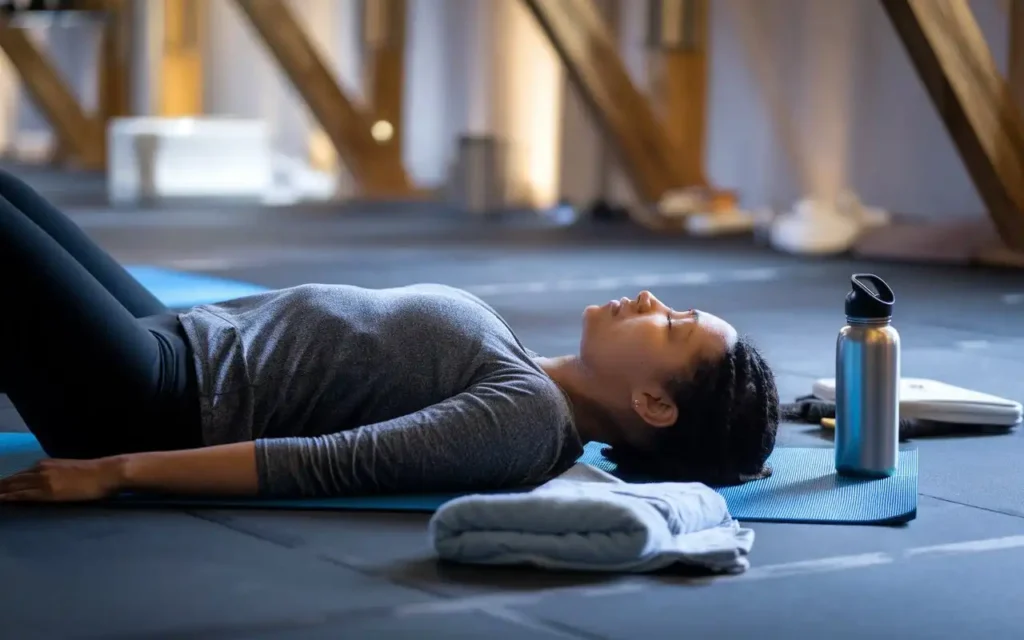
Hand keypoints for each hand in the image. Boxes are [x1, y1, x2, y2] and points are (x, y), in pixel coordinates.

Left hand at [0, 458, 123, 502]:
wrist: (106, 473)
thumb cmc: (95, 474)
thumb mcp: (71, 470)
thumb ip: (57, 475)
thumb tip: (52, 483)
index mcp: (47, 464)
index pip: (20, 475)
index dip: (6, 483)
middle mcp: (41, 469)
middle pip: (13, 480)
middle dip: (0, 486)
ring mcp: (43, 480)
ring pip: (13, 486)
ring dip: (1, 490)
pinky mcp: (47, 491)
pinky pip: (22, 494)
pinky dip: (8, 496)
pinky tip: (0, 499)